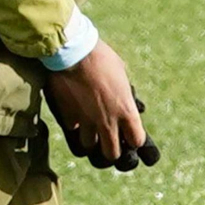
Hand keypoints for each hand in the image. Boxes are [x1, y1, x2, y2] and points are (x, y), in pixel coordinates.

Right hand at [43, 41, 159, 171]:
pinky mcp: (68, 115)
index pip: (137, 140)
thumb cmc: (100, 57)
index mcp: (126, 110)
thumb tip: (123, 95)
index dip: (134, 139)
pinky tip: (74, 113)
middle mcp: (107, 120)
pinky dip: (74, 123)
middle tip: (109, 139)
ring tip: (89, 127)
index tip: (130, 134)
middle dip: (111, 148)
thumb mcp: (121, 72)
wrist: (72, 51)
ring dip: (90, 138)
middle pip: (111, 153)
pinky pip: (72, 128)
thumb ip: (122, 91)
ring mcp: (86, 120)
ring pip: (88, 145)